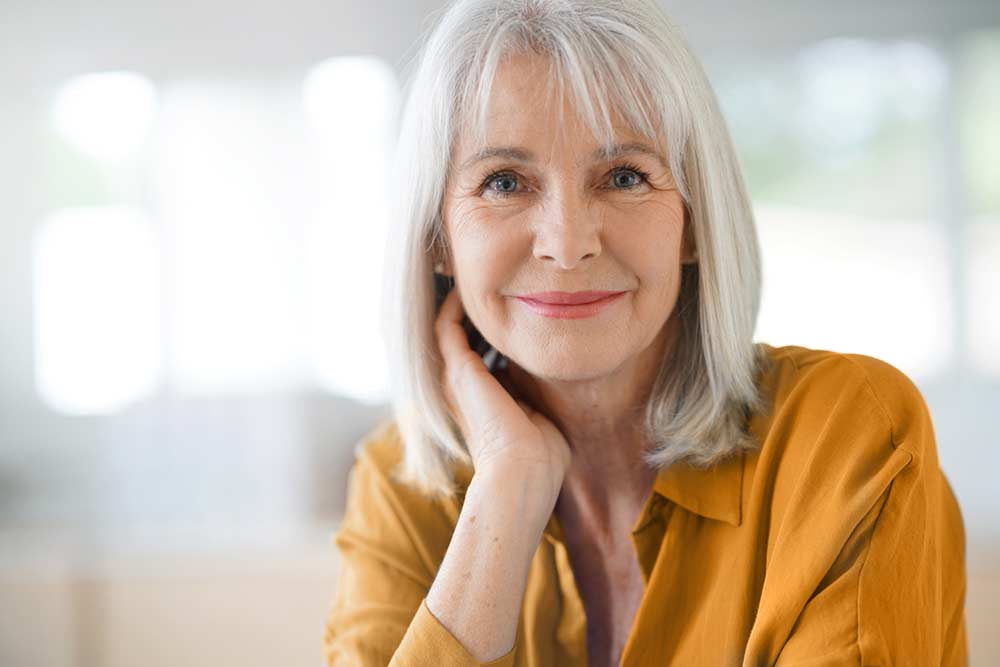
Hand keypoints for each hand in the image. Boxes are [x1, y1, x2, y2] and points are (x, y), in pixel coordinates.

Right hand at [434, 287, 570, 493]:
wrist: (524, 473)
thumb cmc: (541, 453)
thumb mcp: (538, 407)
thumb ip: (535, 385)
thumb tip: (554, 364)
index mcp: (476, 395)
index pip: (474, 348)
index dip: (485, 323)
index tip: (507, 297)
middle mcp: (459, 384)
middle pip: (455, 333)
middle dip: (471, 306)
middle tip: (489, 278)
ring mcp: (455, 377)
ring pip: (445, 325)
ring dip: (459, 300)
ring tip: (477, 274)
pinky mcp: (458, 370)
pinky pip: (446, 324)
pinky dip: (455, 303)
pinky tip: (473, 286)